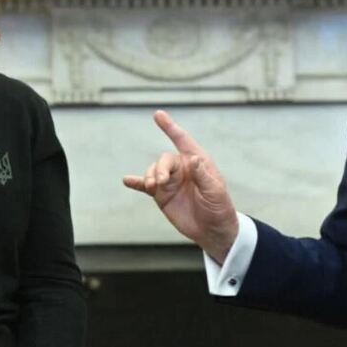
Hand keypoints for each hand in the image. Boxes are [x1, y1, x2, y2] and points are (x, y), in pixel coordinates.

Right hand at [123, 110, 238, 262]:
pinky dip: (136, 182)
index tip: (158, 115)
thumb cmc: (219, 208)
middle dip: (160, 168)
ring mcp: (171, 182)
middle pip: (165, 160)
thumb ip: (203, 176)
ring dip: (149, 176)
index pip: (183, 141)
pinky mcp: (162, 196)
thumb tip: (193, 159)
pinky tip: (127, 180)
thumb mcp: (215, 192)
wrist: (213, 231)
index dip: (171, 128)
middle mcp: (183, 169)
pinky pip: (146, 186)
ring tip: (151, 186)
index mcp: (198, 163)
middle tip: (159, 182)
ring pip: (154, 171)